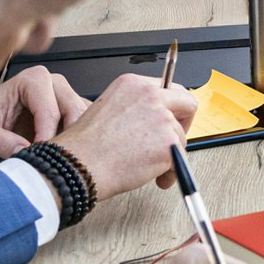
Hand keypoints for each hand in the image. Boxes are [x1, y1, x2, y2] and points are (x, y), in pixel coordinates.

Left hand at [0, 67, 88, 157]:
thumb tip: (24, 153)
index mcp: (33, 79)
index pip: (51, 112)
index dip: (46, 138)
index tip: (37, 158)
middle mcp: (53, 83)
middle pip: (74, 112)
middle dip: (66, 139)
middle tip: (52, 162)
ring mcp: (64, 96)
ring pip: (84, 118)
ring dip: (75, 140)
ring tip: (59, 161)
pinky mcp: (68, 110)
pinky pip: (83, 124)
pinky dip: (78, 141)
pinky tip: (64, 156)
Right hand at [51, 74, 195, 195]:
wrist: (76, 167)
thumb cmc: (84, 148)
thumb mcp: (106, 111)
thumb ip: (134, 109)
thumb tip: (154, 121)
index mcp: (132, 84)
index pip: (168, 89)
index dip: (171, 108)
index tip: (167, 121)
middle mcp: (149, 95)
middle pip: (187, 103)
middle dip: (183, 124)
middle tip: (172, 142)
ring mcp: (161, 117)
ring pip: (181, 136)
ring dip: (171, 154)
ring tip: (149, 168)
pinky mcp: (168, 141)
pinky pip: (181, 158)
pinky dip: (172, 172)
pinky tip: (157, 178)